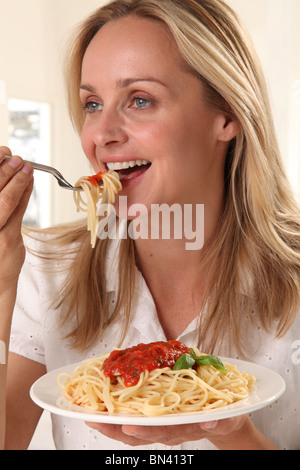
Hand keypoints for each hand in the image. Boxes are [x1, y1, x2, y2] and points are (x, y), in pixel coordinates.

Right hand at [0, 147, 32, 288]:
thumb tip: (3, 172)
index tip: (1, 152)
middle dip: (4, 169)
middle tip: (15, 156)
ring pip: (5, 199)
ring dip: (17, 179)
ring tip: (26, 166)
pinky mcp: (7, 239)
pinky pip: (18, 211)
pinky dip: (25, 194)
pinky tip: (29, 182)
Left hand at [86, 415, 277, 449]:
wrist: (226, 419)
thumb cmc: (225, 412)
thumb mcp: (228, 415)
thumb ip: (220, 421)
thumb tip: (212, 423)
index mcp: (188, 427)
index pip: (164, 431)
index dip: (146, 430)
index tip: (129, 426)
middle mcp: (172, 432)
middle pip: (143, 434)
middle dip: (119, 429)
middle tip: (100, 420)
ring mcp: (163, 429)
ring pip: (134, 434)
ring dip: (113, 427)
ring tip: (92, 417)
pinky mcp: (158, 423)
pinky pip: (134, 428)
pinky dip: (117, 422)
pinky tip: (101, 414)